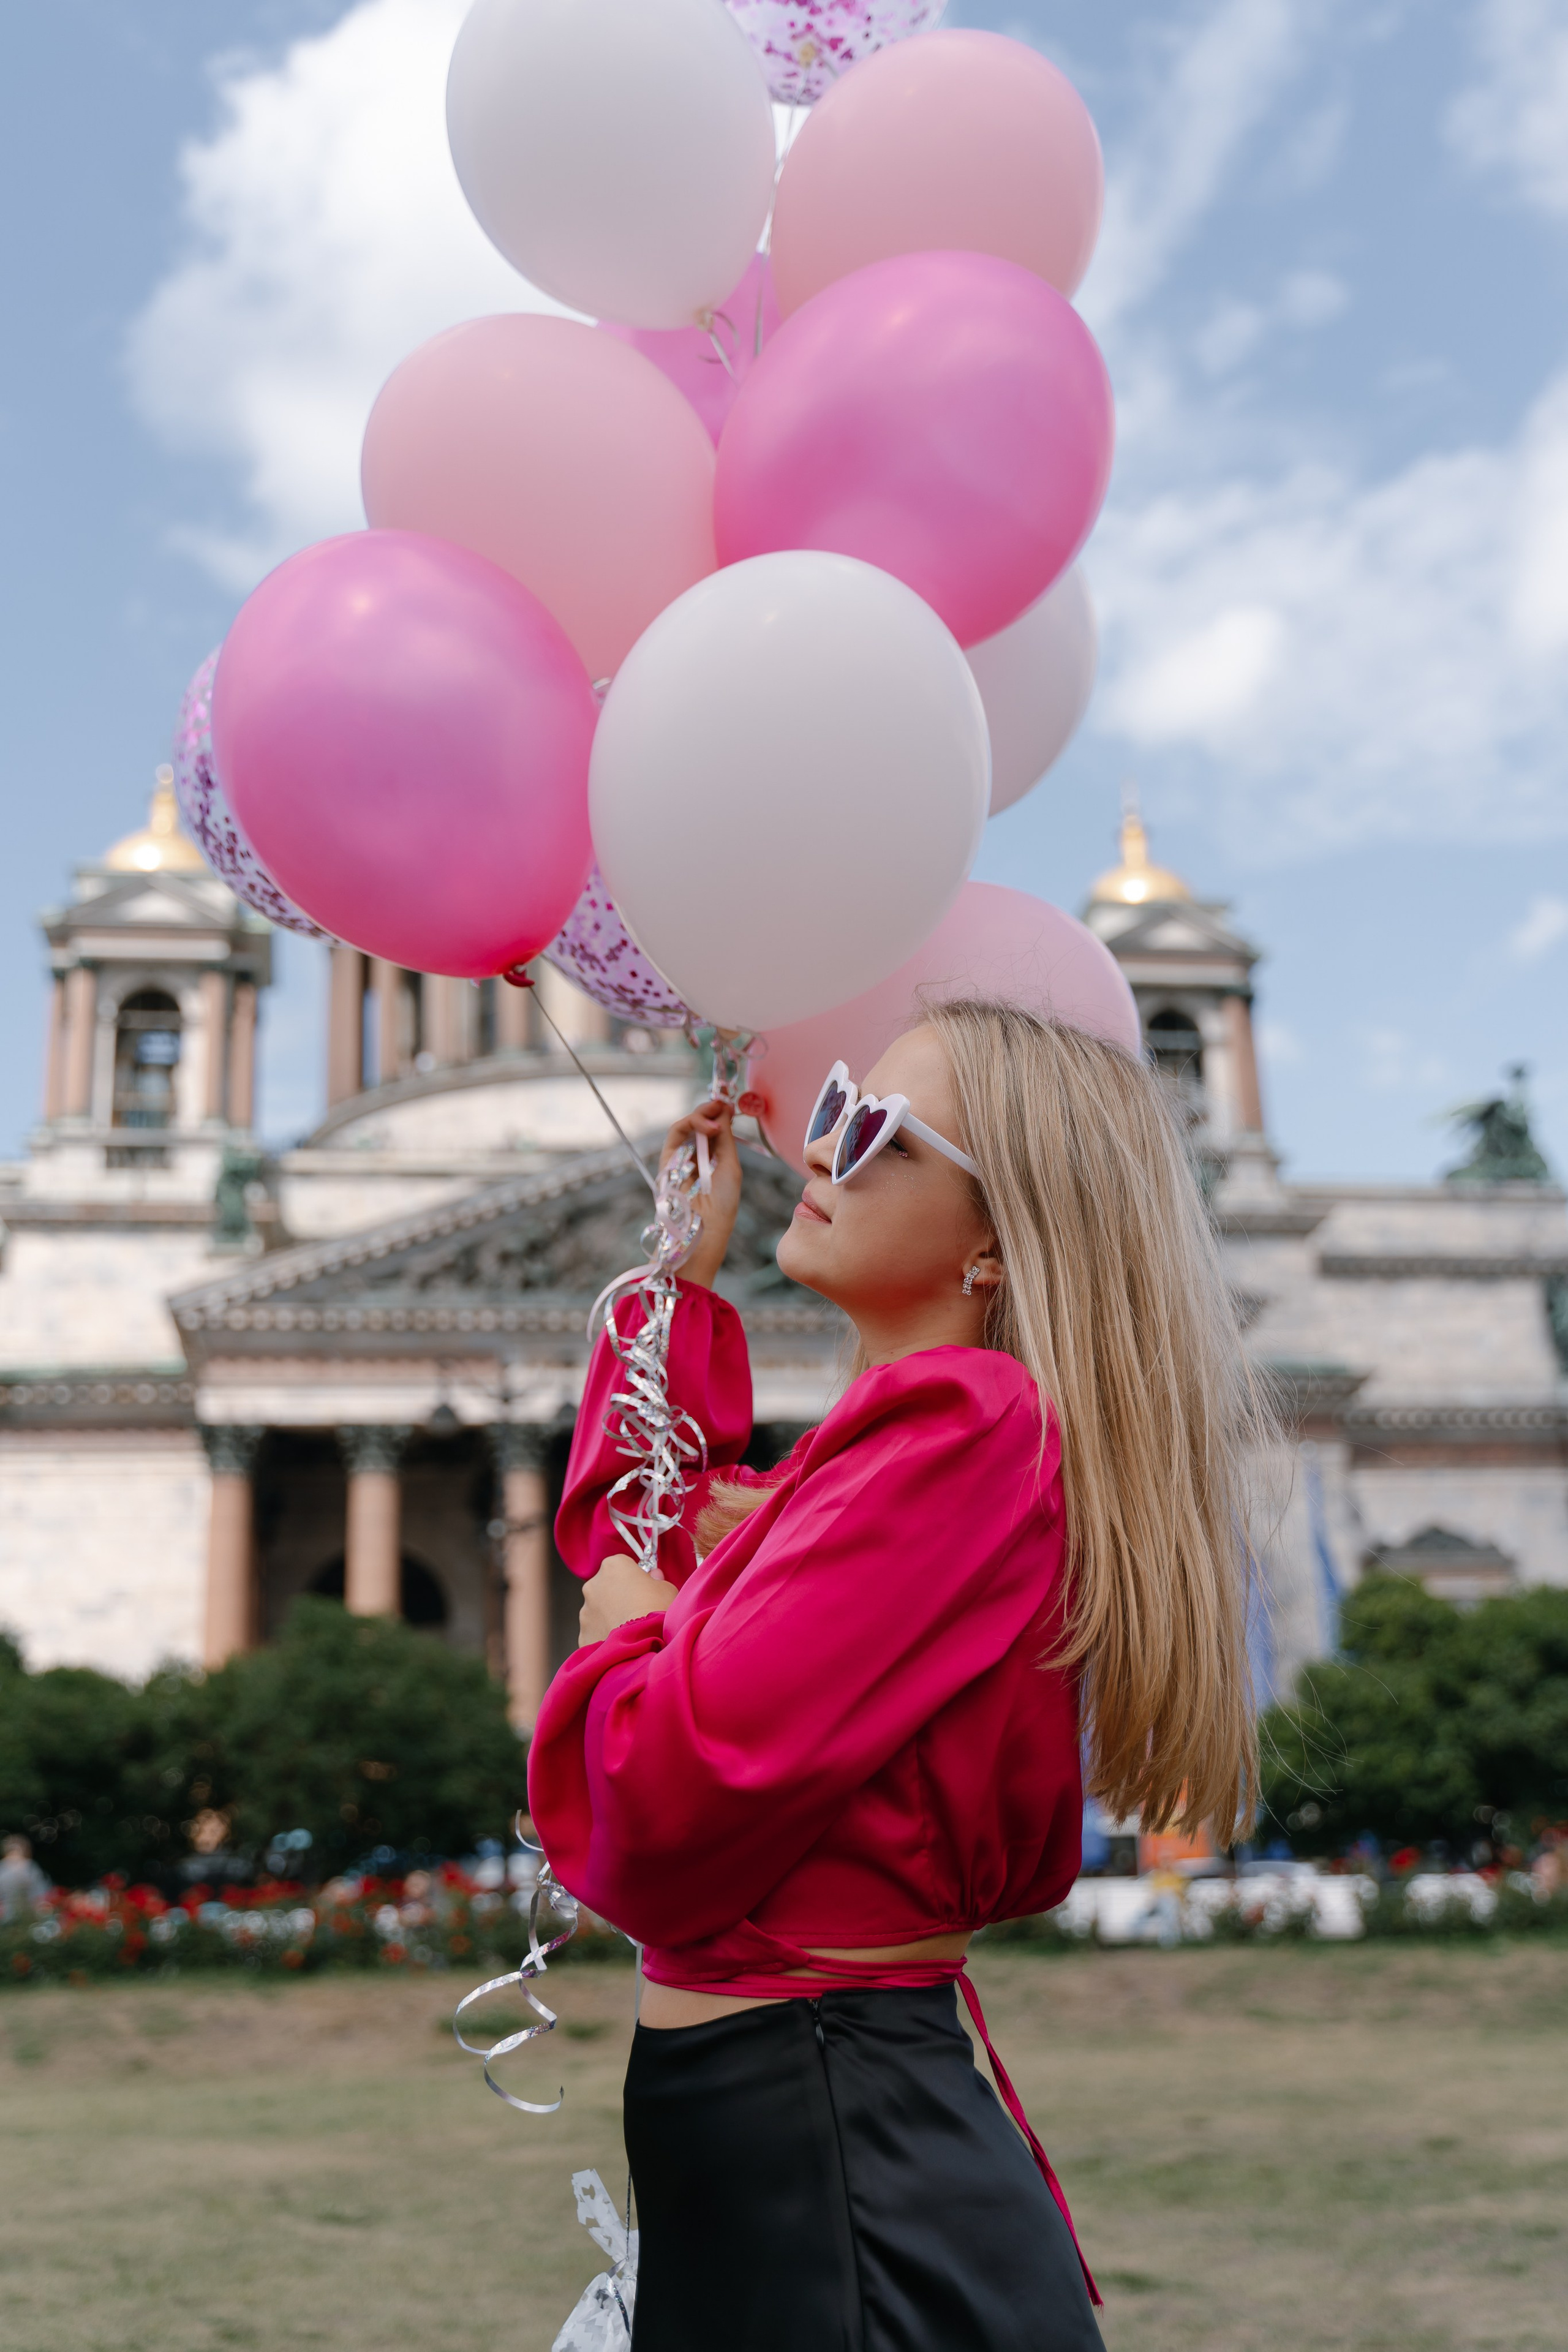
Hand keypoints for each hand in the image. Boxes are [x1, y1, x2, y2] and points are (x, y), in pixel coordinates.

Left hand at [578, 1554, 678, 1646]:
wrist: (642, 1646)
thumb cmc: (656, 1612)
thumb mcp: (667, 1589)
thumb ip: (657, 1580)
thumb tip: (654, 1578)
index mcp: (613, 1566)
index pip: (622, 1565)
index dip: (634, 1577)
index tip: (644, 1588)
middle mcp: (593, 1585)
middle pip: (606, 1587)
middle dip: (618, 1596)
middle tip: (638, 1610)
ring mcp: (585, 1610)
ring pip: (599, 1611)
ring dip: (610, 1617)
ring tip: (631, 1631)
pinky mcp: (583, 1634)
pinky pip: (595, 1632)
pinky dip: (605, 1636)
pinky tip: (621, 1643)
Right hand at [660, 1099, 740, 1287]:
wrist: (705, 1230)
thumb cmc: (722, 1205)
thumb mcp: (730, 1167)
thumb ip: (725, 1138)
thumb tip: (725, 1109)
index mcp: (712, 1161)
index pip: (712, 1130)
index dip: (719, 1115)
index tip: (729, 1104)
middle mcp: (694, 1158)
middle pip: (698, 1125)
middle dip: (710, 1111)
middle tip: (722, 1105)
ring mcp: (679, 1160)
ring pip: (685, 1126)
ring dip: (701, 1115)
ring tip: (716, 1116)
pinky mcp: (667, 1162)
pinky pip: (675, 1134)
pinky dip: (691, 1124)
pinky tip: (708, 1125)